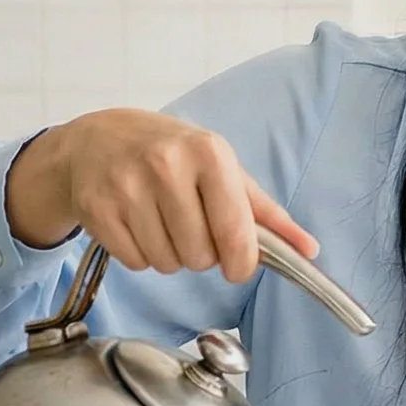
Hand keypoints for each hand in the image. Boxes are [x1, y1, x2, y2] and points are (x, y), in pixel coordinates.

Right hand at [4, 110, 317, 280]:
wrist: (96, 140)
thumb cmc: (170, 154)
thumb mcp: (222, 169)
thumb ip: (266, 213)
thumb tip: (309, 251)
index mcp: (208, 152)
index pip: (235, 231)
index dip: (241, 261)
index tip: (238, 265)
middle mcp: (166, 165)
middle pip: (200, 256)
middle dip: (201, 253)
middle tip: (190, 226)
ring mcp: (127, 187)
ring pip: (167, 264)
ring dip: (171, 255)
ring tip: (161, 222)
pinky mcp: (97, 209)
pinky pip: (136, 263)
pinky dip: (141, 255)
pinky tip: (137, 225)